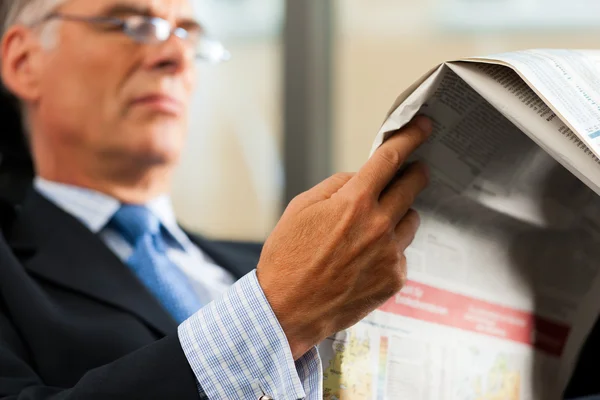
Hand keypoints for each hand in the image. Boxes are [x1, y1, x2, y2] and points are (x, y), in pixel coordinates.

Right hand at [257, 117, 431, 358]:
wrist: (288, 310)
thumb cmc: (288, 257)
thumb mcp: (301, 208)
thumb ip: (337, 185)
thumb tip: (361, 177)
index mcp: (354, 202)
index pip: (390, 159)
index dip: (410, 137)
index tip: (424, 127)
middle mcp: (378, 225)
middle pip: (412, 185)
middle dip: (415, 172)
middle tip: (414, 171)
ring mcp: (390, 254)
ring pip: (411, 219)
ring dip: (399, 215)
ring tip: (372, 229)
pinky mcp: (395, 279)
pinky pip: (403, 251)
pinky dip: (390, 248)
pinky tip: (365, 260)